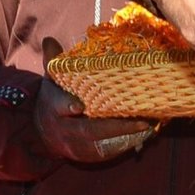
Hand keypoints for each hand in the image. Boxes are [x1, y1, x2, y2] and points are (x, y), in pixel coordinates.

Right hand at [32, 44, 158, 163]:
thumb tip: (49, 40)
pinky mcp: (90, 154)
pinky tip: (147, 132)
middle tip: (140, 120)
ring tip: (150, 123)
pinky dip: (128, 142)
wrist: (44, 134)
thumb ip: (53, 61)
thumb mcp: (50, 80)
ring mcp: (78, 145)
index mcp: (53, 107)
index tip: (78, 106)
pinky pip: (110, 151)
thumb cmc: (54, 99)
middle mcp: (66, 129)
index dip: (66, 105)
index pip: (57, 105)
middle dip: (114, 127)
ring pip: (103, 144)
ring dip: (127, 135)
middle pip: (88, 130)